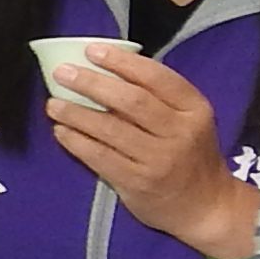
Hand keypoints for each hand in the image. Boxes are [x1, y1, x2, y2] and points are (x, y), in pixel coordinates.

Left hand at [44, 43, 254, 258]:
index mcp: (195, 110)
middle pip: (132, 101)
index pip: (157, 78)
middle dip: (93, 83)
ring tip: (54, 103)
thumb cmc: (191, 157)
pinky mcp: (138, 182)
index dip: (122, 62)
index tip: (92, 51)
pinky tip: (62, 132)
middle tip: (63, 73)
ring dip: (76, 113)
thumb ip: (159, 100)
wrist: (205, 207)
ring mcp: (159, 160)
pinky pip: (100, 156)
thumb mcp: (190, 122)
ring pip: (111, 129)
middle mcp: (180, 133)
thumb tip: (105, 72)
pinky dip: (77, 142)